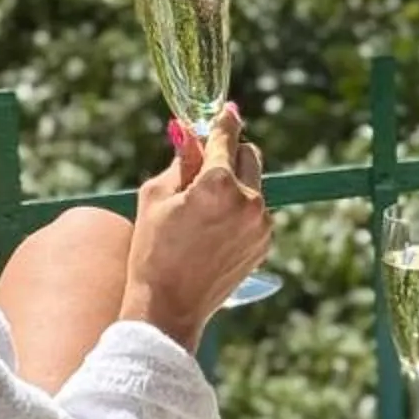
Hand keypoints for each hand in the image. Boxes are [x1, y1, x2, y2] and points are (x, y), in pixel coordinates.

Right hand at [121, 108, 271, 351]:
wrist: (169, 308)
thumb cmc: (153, 250)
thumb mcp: (156, 196)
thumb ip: (182, 160)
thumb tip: (192, 133)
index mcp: (219, 185)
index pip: (227, 137)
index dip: (224, 120)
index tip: (227, 110)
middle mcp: (248, 200)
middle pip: (250, 155)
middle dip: (230, 152)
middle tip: (206, 161)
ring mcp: (261, 223)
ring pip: (253, 184)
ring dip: (234, 184)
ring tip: (201, 210)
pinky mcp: (265, 242)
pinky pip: (256, 211)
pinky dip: (239, 209)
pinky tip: (212, 230)